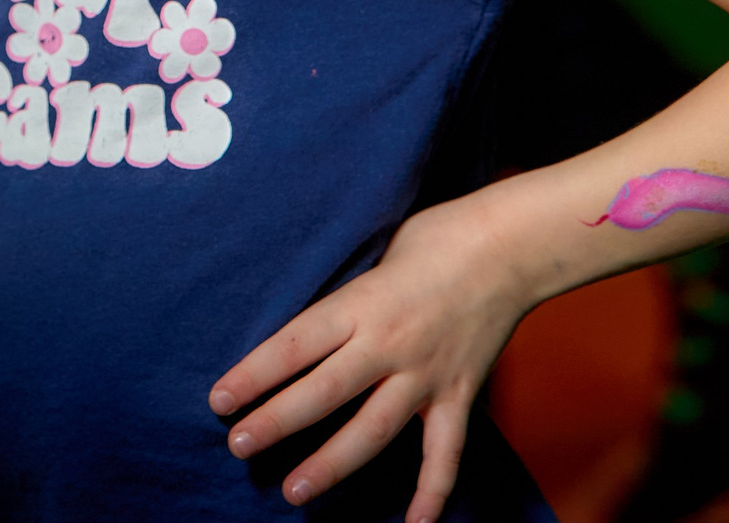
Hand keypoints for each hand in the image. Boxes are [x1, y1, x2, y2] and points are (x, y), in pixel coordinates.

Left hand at [208, 199, 535, 518]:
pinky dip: (431, 491)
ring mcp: (427, 374)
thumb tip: (303, 326)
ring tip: (294, 491)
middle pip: (323, 392)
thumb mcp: (374, 251)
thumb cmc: (434, 237)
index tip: (219, 400)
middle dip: (276, 422)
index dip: (253, 375)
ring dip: (332, 464)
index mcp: (361, 303)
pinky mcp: (461, 394)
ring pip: (373, 429)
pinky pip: (445, 452)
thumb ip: (343, 295)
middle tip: (238, 446)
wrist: (509, 245)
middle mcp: (390, 344)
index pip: (295, 345)